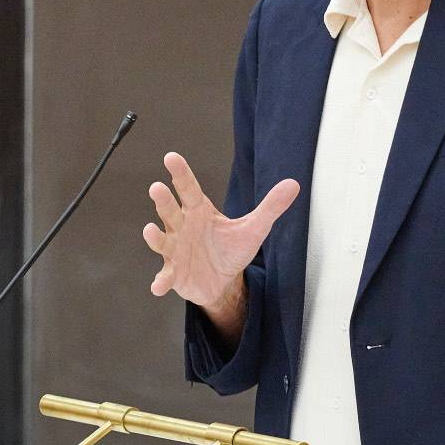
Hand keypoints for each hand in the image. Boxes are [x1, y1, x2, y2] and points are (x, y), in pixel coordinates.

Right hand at [143, 152, 298, 315]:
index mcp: (199, 211)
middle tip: (157, 188)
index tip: (171, 157)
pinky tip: (158, 286)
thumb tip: (294, 184)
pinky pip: (166, 276)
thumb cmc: (231, 249)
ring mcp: (175, 250)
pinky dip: (161, 281)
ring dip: (154, 237)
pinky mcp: (174, 273)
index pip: (188, 188)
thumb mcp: (254, 228)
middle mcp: (182, 227)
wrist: (222, 280)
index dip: (180, 173)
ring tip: (150, 231)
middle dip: (163, 200)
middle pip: (170, 211)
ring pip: (162, 240)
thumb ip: (271, 207)